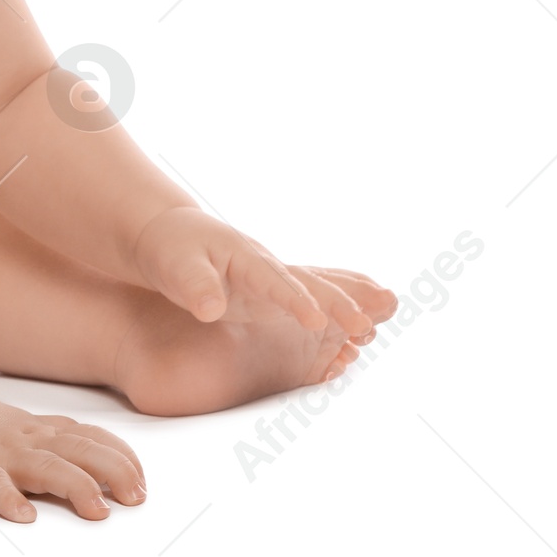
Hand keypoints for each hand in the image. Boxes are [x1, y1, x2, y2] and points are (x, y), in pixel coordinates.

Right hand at [0, 396, 145, 522]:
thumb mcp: (28, 430)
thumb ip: (64, 442)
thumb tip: (113, 466)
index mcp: (44, 431)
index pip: (92, 437)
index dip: (123, 457)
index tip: (143, 480)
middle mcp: (29, 439)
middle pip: (80, 449)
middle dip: (114, 471)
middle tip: (136, 497)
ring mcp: (2, 453)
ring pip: (45, 465)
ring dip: (76, 485)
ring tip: (97, 509)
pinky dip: (9, 499)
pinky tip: (23, 515)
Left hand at [131, 207, 375, 339]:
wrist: (167, 234)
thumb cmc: (170, 249)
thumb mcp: (175, 266)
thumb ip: (194, 286)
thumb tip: (210, 310)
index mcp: (243, 257)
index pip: (274, 282)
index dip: (296, 300)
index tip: (318, 319)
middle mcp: (265, 266)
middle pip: (308, 283)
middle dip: (339, 302)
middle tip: (369, 322)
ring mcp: (272, 278)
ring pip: (318, 285)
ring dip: (351, 297)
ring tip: (389, 307)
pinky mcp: (271, 292)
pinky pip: (312, 296)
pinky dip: (338, 303)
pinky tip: (362, 318)